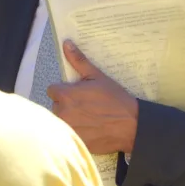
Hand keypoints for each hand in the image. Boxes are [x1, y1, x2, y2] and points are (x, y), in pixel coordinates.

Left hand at [46, 40, 138, 154]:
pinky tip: (90, 129)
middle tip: (85, 106)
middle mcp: (62, 112)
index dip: (64, 91)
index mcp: (65, 95)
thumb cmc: (115, 100)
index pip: (52, 90)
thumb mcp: (97, 77)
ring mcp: (67, 129)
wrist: (131, 125)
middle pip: (55, 106)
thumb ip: (78, 61)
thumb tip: (66, 44)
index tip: (76, 94)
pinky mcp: (74, 141)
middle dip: (66, 105)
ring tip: (88, 118)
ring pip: (61, 120)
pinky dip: (76, 132)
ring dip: (70, 119)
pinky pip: (68, 134)